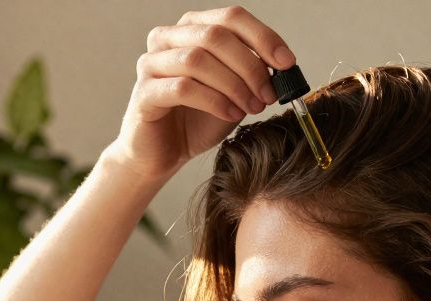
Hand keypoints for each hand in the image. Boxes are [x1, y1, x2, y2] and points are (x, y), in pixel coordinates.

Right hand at [102, 6, 296, 184]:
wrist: (165, 153)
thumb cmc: (198, 119)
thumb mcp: (234, 91)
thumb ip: (252, 72)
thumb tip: (282, 64)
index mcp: (190, 29)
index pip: (230, 17)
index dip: (263, 37)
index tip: (287, 62)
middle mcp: (166, 39)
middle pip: (215, 35)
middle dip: (250, 65)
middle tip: (269, 93)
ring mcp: (150, 64)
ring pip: (197, 59)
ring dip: (233, 84)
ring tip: (251, 107)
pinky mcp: (143, 93)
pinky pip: (183, 88)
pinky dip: (214, 101)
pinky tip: (230, 115)